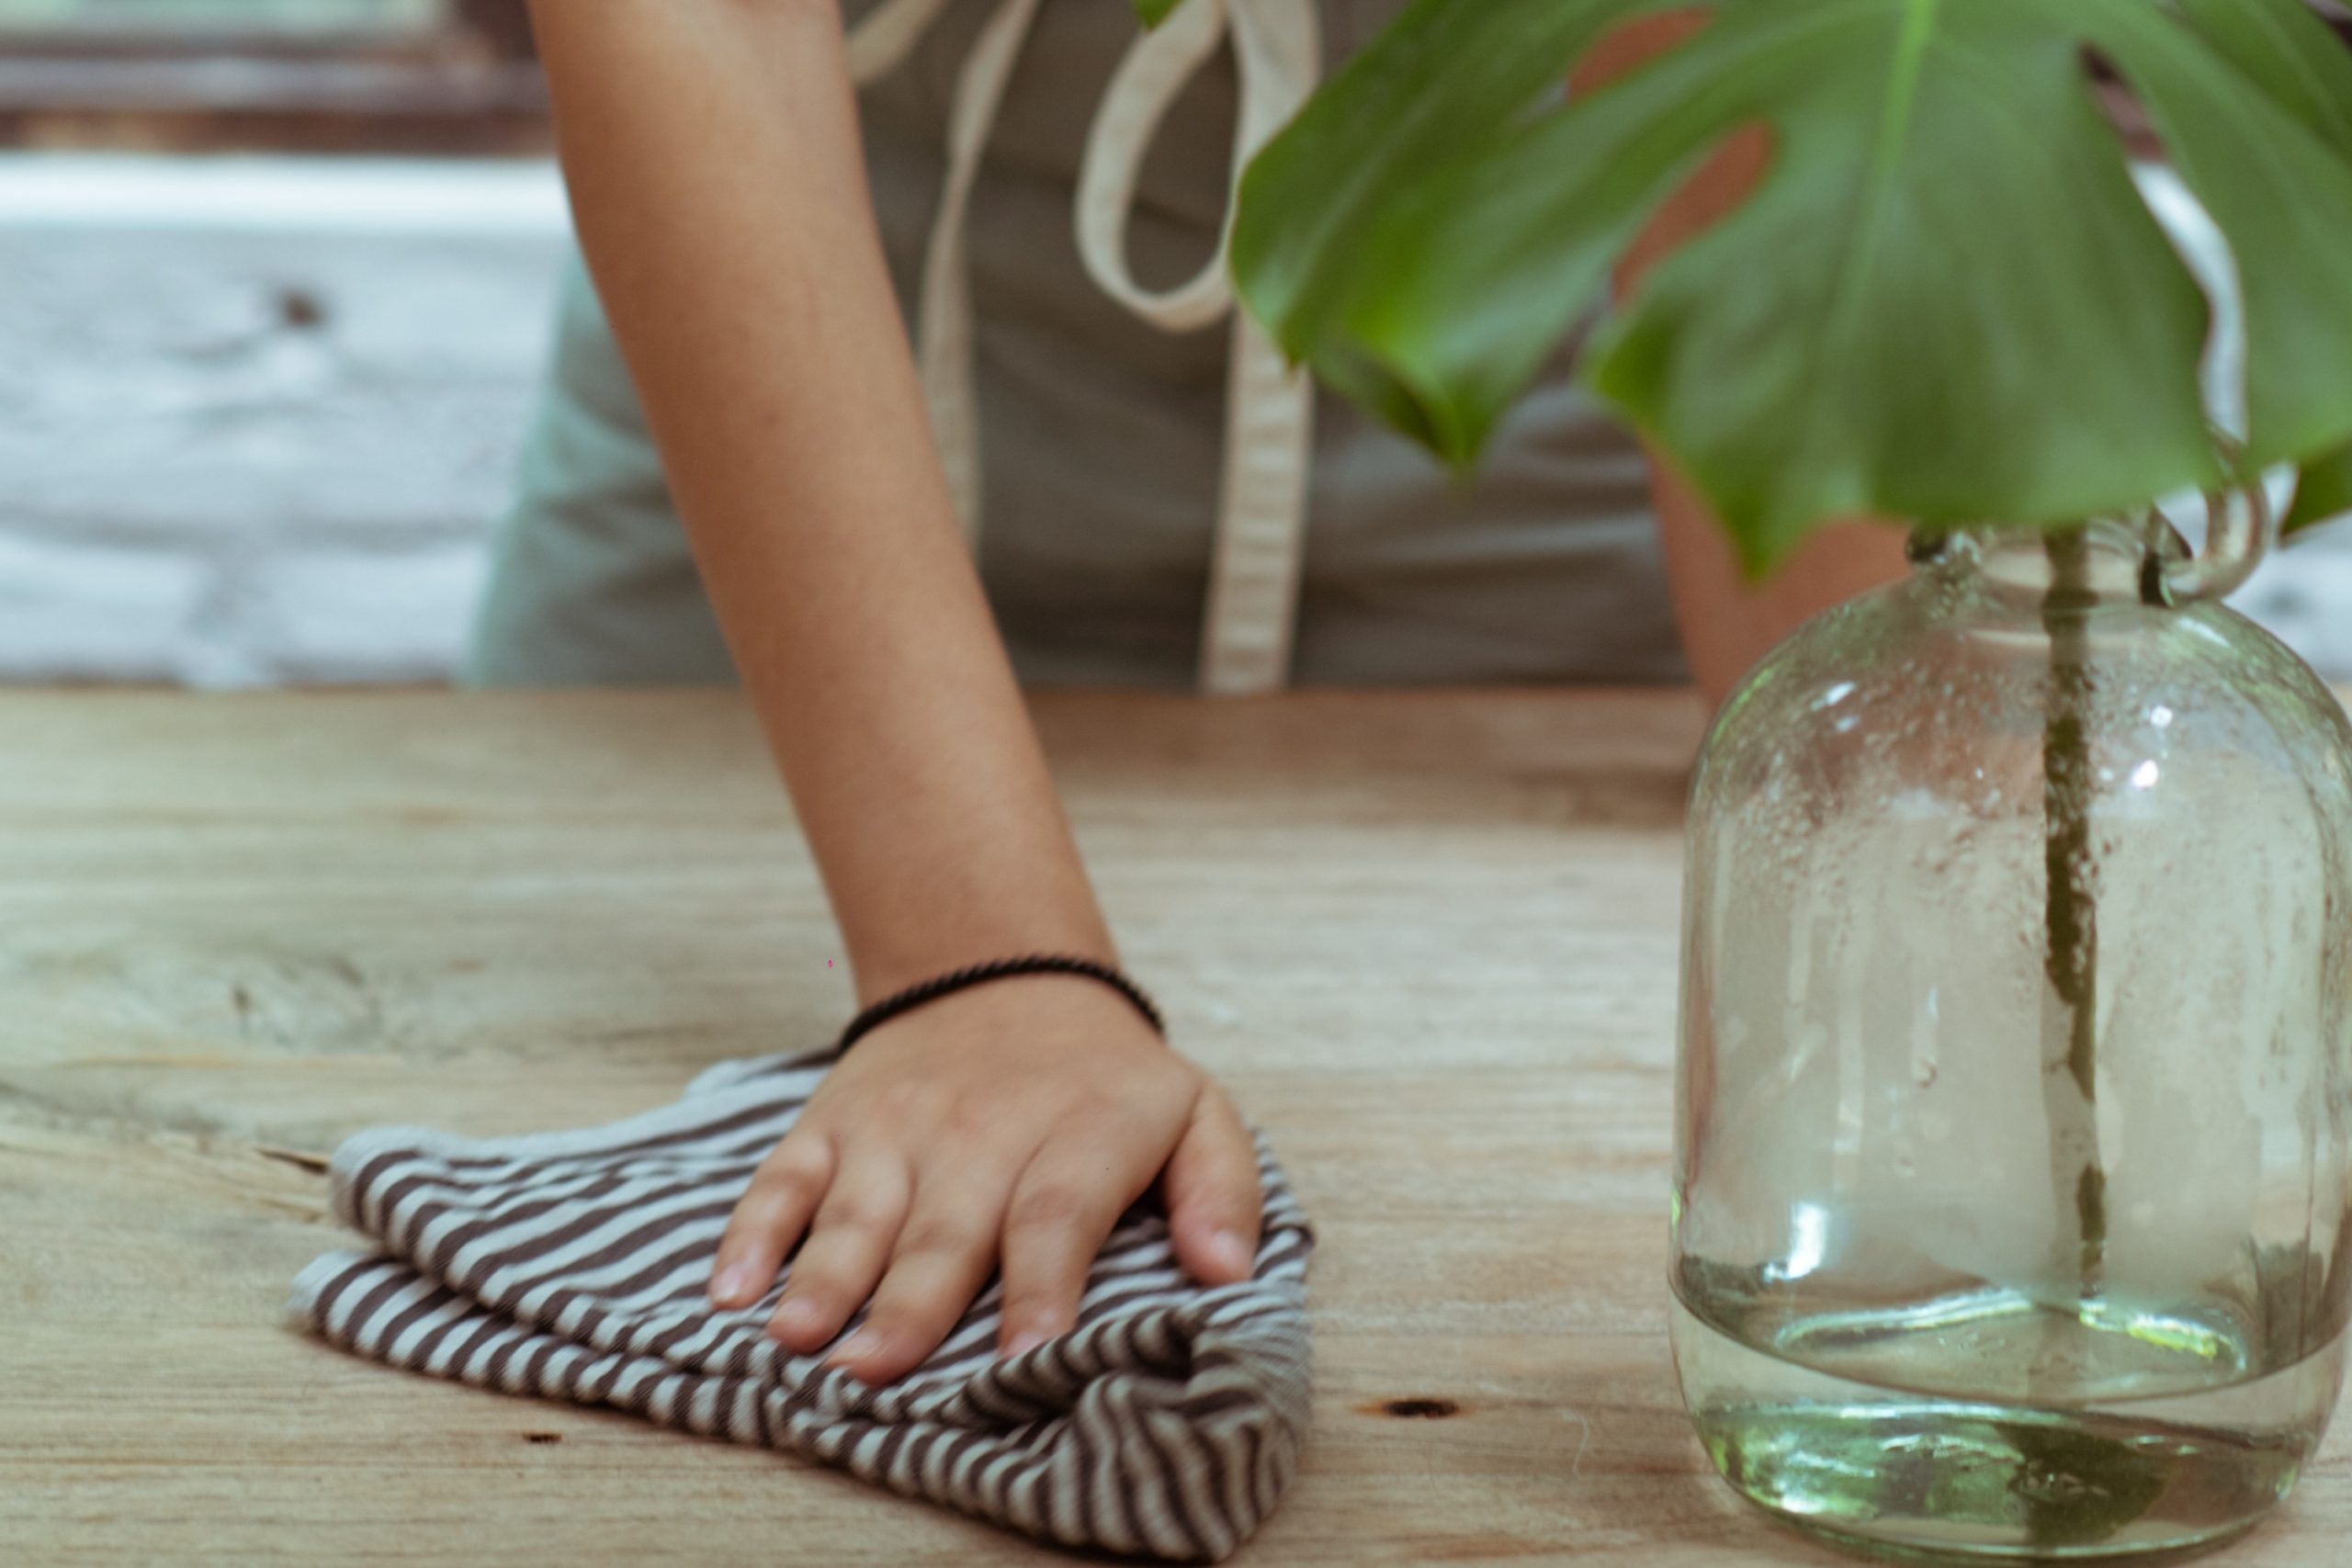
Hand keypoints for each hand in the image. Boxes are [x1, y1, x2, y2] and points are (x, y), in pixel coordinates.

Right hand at [705, 973, 1263, 1384]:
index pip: (1056, 1213)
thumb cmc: (1107, 1080)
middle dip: (910, 1304)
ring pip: (857, 1210)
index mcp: (1081, 1132)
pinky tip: (731, 1288)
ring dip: (825, 1277)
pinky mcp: (833, 1123)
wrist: (1005, 973)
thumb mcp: (1195, 1113)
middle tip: (879, 1372)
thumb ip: (1222, 1191)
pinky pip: (784, 1177)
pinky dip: (752, 1231)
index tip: (1025, 1357)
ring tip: (800, 1339)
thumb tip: (1225, 1272)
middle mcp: (982, 1131)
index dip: (1040, 1285)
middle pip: (945, 1226)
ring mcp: (897, 1128)